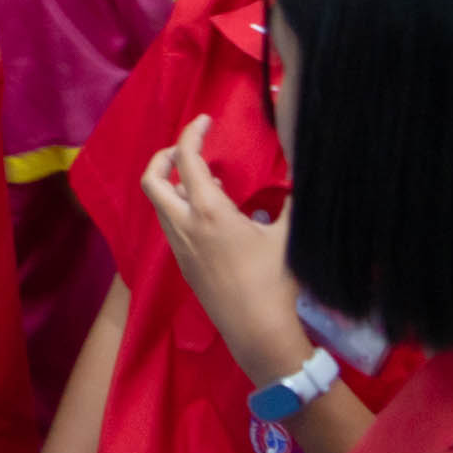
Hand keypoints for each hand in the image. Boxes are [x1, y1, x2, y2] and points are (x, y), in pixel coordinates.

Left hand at [142, 115, 306, 384]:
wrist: (258, 332)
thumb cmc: (276, 282)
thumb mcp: (289, 236)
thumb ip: (292, 203)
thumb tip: (300, 179)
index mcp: (208, 212)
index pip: (187, 160)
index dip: (192, 134)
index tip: (205, 121)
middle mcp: (184, 226)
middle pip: (152, 180)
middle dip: (163, 158)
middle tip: (189, 150)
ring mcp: (180, 248)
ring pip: (161, 205)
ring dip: (175, 185)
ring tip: (210, 181)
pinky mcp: (184, 266)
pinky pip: (172, 226)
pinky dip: (182, 208)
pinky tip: (212, 215)